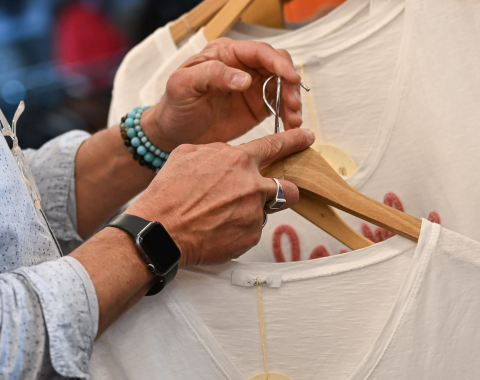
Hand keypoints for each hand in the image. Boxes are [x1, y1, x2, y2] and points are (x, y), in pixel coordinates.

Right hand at [126, 128, 314, 266]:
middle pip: (288, 188)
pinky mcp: (250, 236)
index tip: (307, 138)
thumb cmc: (169, 192)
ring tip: (223, 215)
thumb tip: (227, 153)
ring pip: (266, 210)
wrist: (160, 230)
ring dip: (252, 211)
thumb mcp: (186, 154)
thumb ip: (215, 150)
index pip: (276, 146)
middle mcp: (253, 186)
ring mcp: (254, 213)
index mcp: (238, 161)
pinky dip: (239, 229)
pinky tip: (218, 229)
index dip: (294, 141)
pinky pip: (252, 230)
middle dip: (284, 190)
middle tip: (266, 196)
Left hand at [143, 38, 302, 151]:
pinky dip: (288, 115)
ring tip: (294, 121)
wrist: (175, 133)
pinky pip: (280, 106)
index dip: (279, 63)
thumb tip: (246, 79)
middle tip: (293, 105)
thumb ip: (213, 75)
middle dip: (290, 84)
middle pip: (278, 67)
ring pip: (283, 87)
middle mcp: (243, 67)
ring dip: (292, 102)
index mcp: (226, 54)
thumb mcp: (185, 85)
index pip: (260, 51)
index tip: (291, 79)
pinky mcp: (258, 107)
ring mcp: (253, 87)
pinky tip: (290, 127)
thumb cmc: (176, 105)